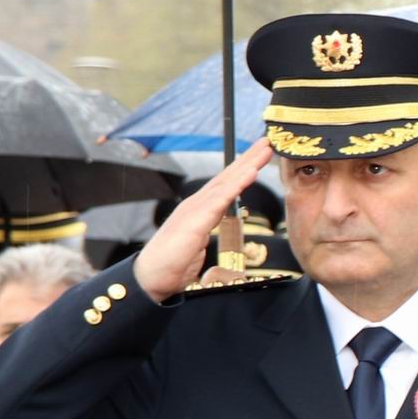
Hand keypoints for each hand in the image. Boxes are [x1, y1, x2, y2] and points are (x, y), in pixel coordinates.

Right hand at [132, 142, 275, 300]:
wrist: (151, 276)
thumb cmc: (172, 264)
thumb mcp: (197, 248)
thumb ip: (207, 238)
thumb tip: (219, 244)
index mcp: (200, 210)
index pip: (225, 186)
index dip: (243, 169)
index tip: (259, 157)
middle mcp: (198, 204)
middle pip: (227, 177)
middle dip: (248, 158)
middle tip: (267, 142)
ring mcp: (196, 209)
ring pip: (227, 182)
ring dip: (247, 164)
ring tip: (264, 150)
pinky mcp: (196, 219)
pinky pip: (222, 198)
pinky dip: (238, 183)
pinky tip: (251, 172)